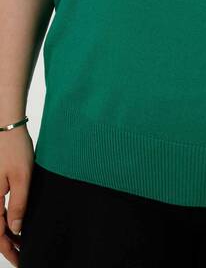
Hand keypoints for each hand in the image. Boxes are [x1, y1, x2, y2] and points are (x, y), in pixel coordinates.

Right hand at [0, 126, 34, 266]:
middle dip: (8, 245)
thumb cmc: (15, 148)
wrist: (7, 127)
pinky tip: (17, 223)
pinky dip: (6, 220)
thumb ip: (18, 205)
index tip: (21, 260)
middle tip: (22, 256)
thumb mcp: (23, 177)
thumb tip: (16, 230)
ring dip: (7, 234)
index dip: (9, 250)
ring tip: (22, 243)